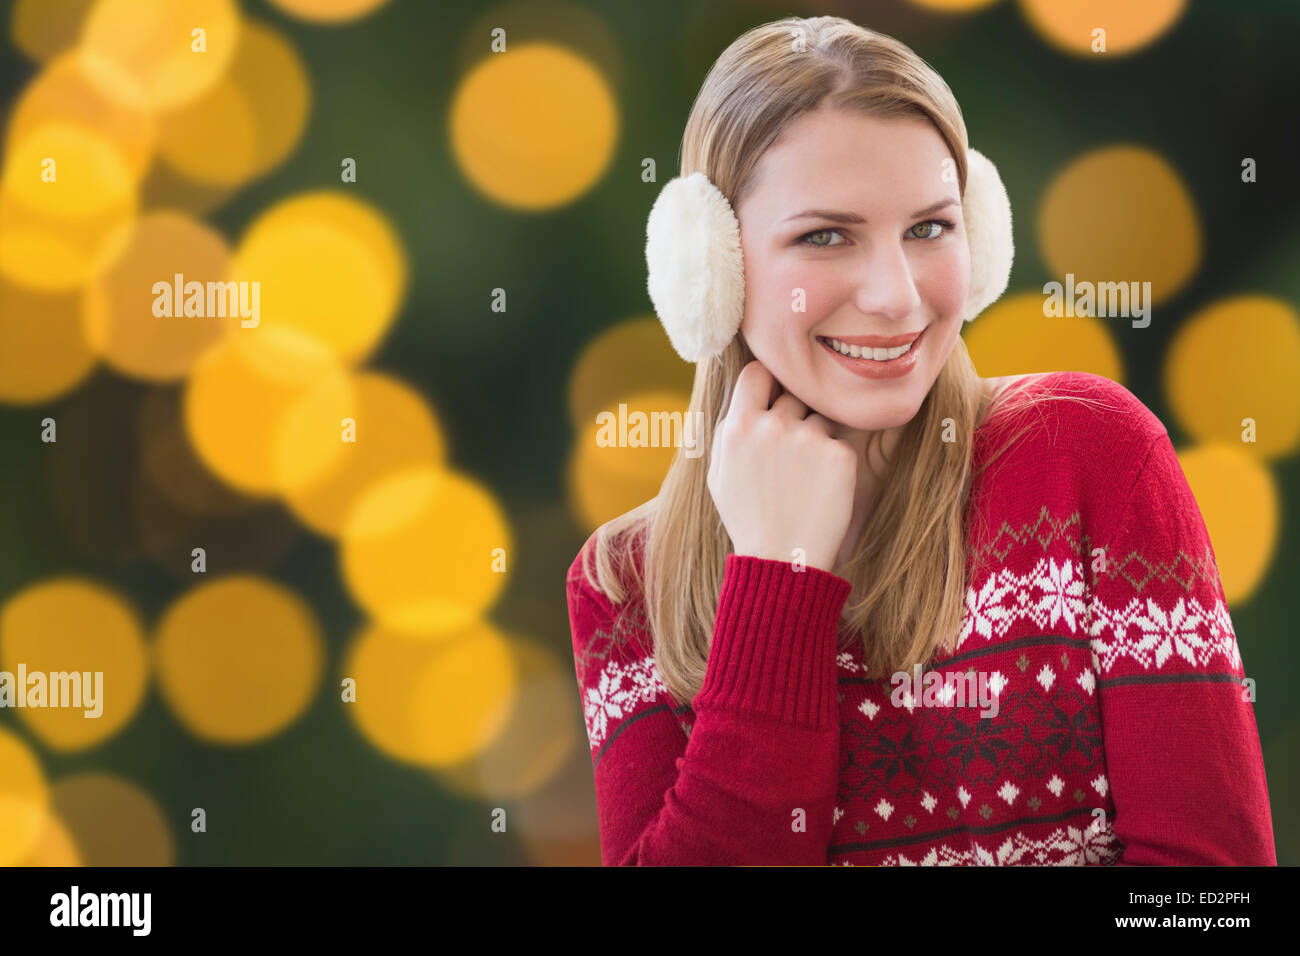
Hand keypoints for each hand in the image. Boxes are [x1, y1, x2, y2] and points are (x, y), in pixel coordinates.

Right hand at [706, 360, 857, 572]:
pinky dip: (833, 462)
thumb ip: (729, 430)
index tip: (771, 399)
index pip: (757, 372)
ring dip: (815, 438)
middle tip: (789, 456)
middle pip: (792, 396)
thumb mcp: (719, 474)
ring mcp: (809, 438)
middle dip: (792, 417)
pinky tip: (821, 488)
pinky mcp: (840, 455)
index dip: (766, 384)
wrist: (781, 560)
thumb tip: (744, 394)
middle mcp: (772, 425)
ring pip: (818, 418)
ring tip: (804, 478)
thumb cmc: (747, 517)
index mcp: (737, 426)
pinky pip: (838, 442)